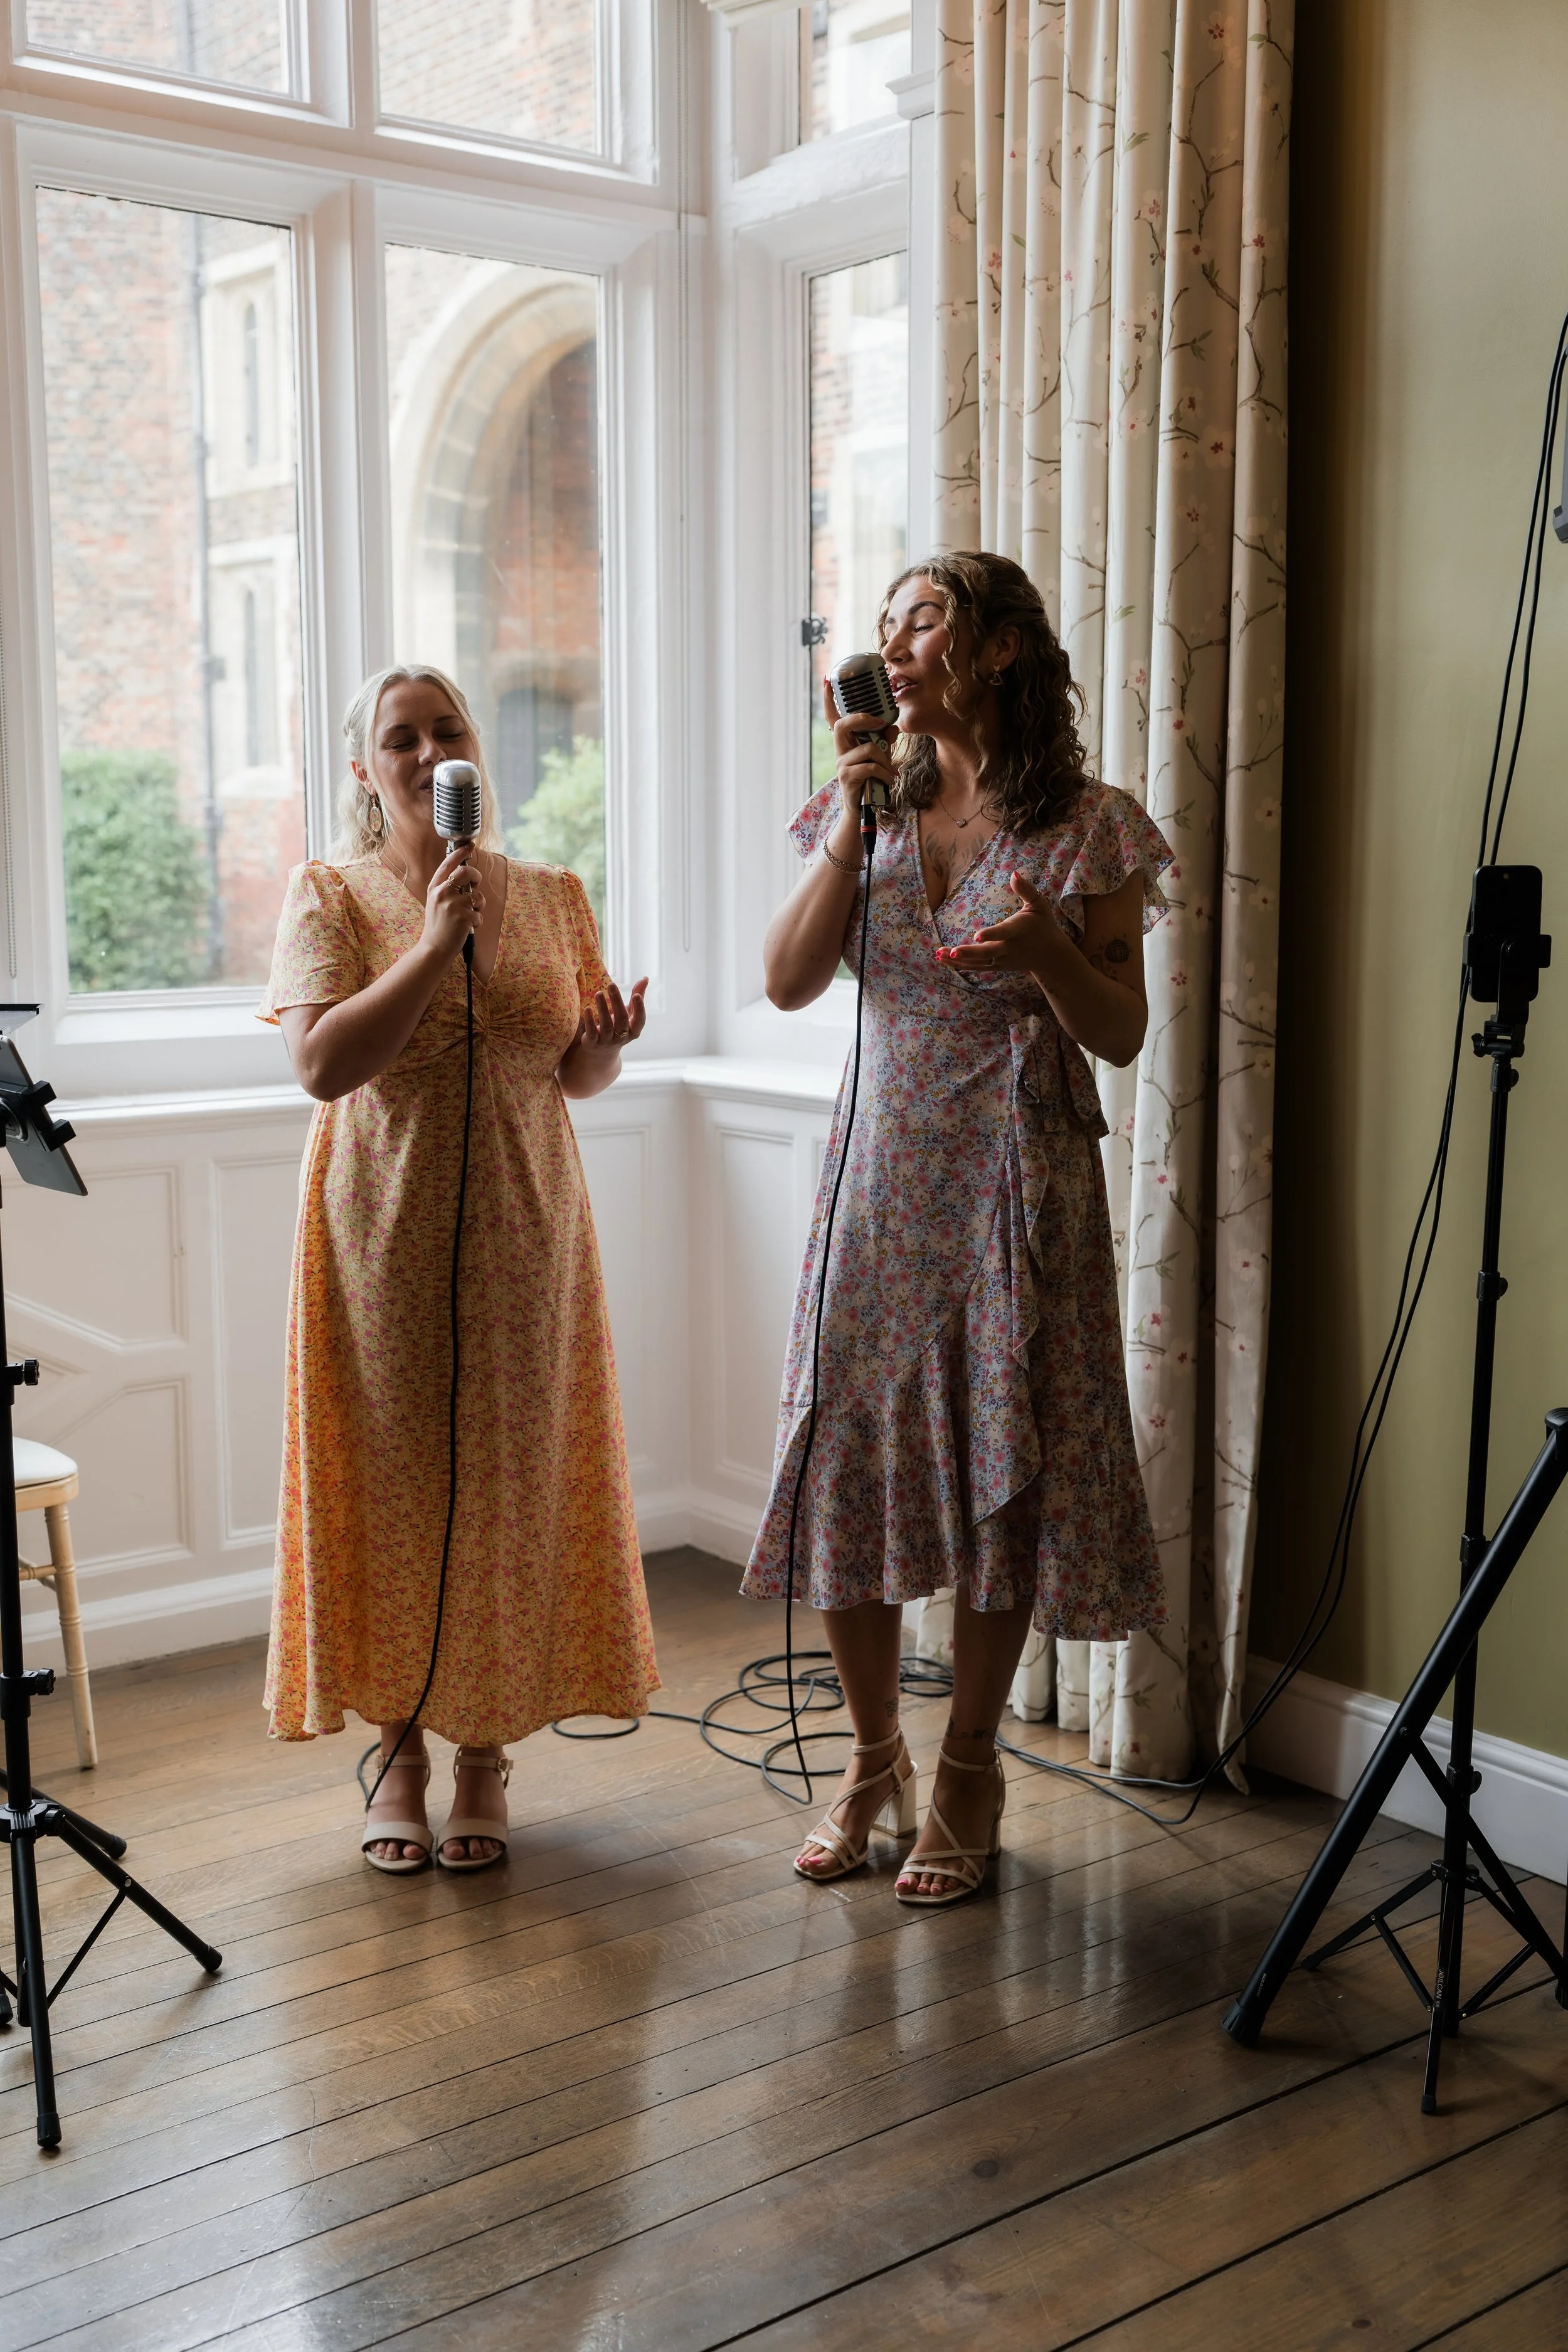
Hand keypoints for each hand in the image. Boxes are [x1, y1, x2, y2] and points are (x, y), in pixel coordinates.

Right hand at [421, 846, 483, 962]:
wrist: (434, 948)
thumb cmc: (438, 925)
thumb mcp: (436, 902)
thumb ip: (447, 888)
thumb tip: (467, 876)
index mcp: (435, 888)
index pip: (448, 864)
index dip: (460, 852)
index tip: (470, 844)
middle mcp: (442, 893)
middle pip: (465, 872)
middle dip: (476, 876)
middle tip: (475, 884)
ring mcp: (452, 905)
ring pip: (477, 896)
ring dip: (478, 906)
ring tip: (468, 915)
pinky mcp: (463, 917)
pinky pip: (479, 915)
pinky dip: (477, 922)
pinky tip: (466, 928)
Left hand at [571, 977, 648, 1057]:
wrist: (601, 1051)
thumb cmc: (618, 1026)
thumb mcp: (628, 1014)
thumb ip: (637, 996)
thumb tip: (645, 978)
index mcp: (633, 1030)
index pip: (640, 1020)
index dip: (639, 1008)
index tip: (636, 995)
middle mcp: (622, 1037)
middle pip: (621, 1019)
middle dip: (617, 1001)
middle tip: (612, 984)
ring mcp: (607, 1041)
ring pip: (606, 1025)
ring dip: (603, 1008)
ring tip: (598, 993)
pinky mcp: (593, 1043)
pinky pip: (592, 1032)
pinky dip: (590, 1021)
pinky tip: (587, 1008)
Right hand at [822, 677, 895, 824]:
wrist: (862, 807)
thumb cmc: (870, 778)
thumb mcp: (879, 756)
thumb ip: (885, 739)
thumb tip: (892, 726)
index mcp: (845, 741)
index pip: (832, 716)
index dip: (828, 698)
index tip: (827, 680)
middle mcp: (839, 749)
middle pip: (844, 724)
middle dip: (865, 720)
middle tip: (882, 725)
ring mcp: (841, 763)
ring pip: (868, 748)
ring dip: (885, 760)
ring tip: (891, 771)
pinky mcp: (847, 777)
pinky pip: (871, 767)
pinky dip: (885, 773)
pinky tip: (890, 781)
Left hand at [934, 871, 1074, 984]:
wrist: (1050, 956)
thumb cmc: (1042, 924)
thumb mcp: (1039, 904)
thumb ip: (1026, 889)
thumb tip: (1014, 873)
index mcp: (1019, 930)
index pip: (1004, 933)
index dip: (991, 934)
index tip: (977, 936)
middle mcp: (1009, 948)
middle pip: (987, 953)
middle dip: (969, 953)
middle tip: (951, 952)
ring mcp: (1002, 959)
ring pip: (978, 962)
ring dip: (958, 960)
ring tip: (938, 954)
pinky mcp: (997, 966)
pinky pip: (977, 967)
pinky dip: (961, 965)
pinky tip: (944, 960)